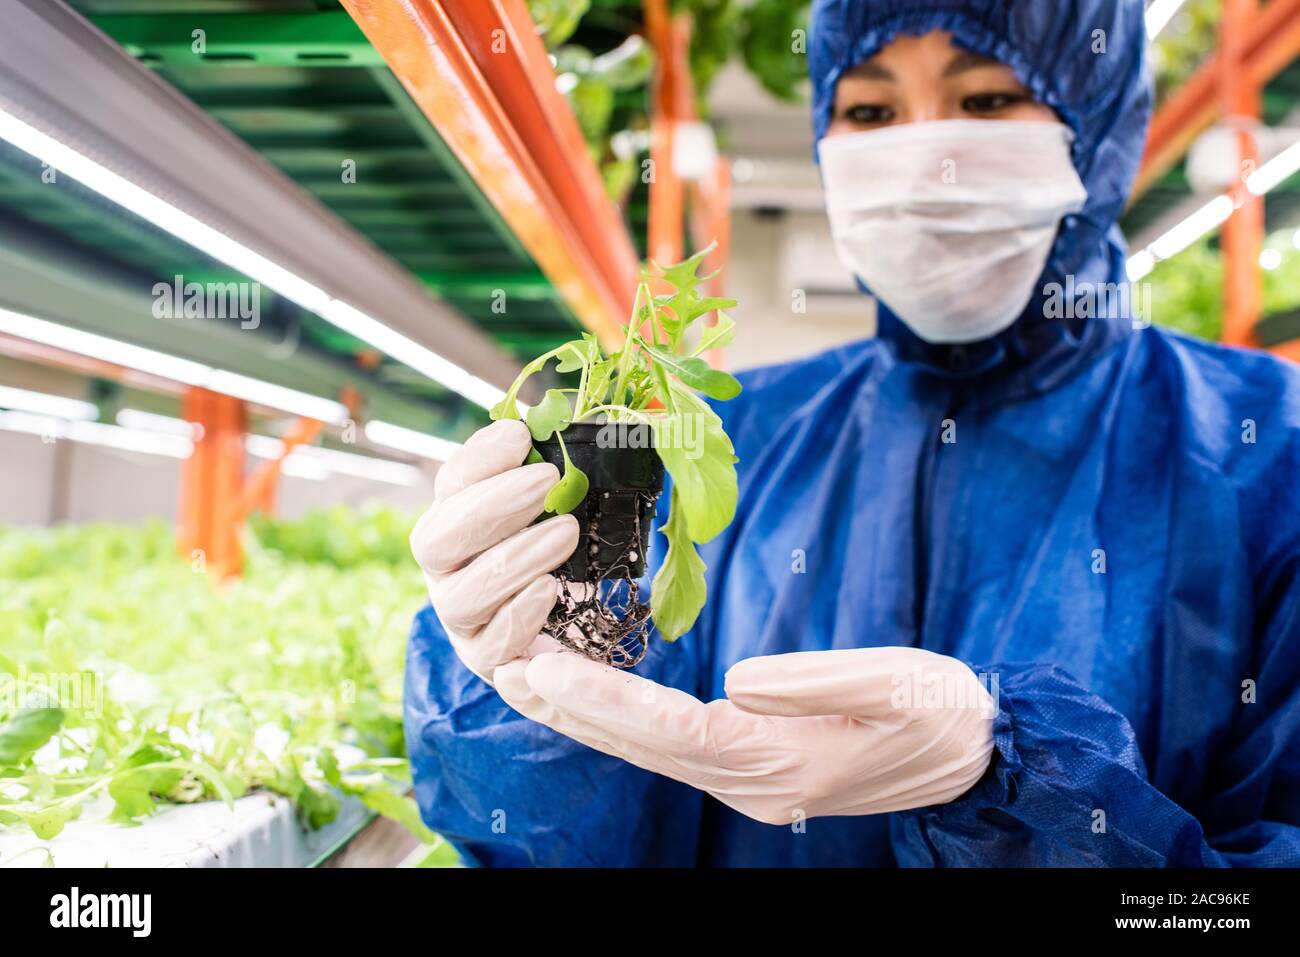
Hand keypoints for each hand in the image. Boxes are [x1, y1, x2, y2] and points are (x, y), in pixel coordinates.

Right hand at [409, 420, 576, 683]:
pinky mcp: (485, 661)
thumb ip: (544, 468)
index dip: (480, 461)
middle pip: (436, 540)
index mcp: (452, 520)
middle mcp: (442, 570)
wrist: (569, 623)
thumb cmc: (554, 549)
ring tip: (566, 532)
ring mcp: (459, 619)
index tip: (521, 437)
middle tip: (547, 482)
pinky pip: (490, 646)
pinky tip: (549, 591)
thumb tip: (552, 425)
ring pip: (462, 595)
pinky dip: (517, 617)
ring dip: (515, 559)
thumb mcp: (552, 505)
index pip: (450, 486)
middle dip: (492, 507)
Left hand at [495, 646, 995, 824]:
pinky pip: (671, 746)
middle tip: (508, 666)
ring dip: (587, 717)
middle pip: (644, 747)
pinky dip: (623, 721)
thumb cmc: (941, 712)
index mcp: (783, 761)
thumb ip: (815, 681)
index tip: (550, 669)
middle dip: (574, 710)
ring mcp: (751, 782)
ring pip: (649, 751)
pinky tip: (593, 696)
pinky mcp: (755, 768)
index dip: (609, 702)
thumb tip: (737, 680)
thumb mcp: (895, 685)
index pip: (676, 730)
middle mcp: (753, 781)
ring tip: (530, 675)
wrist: (974, 755)